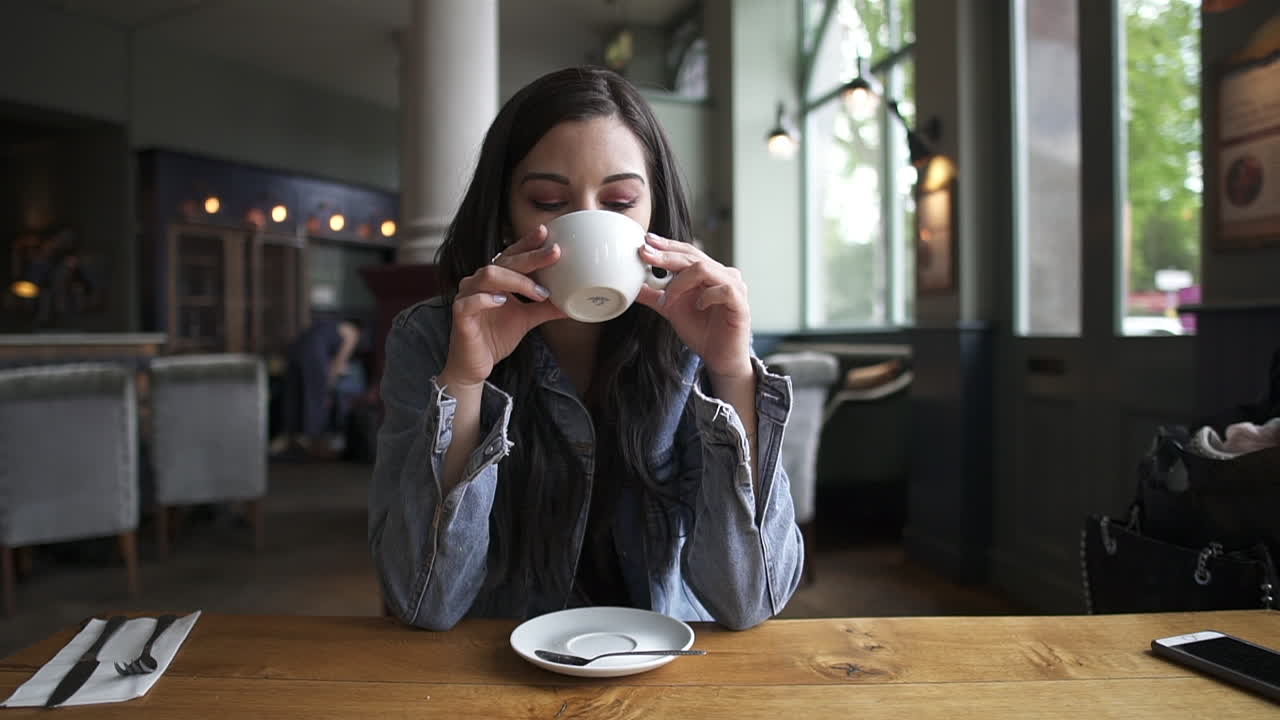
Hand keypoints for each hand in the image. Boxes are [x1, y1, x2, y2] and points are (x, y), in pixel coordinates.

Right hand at [441, 225, 564, 387]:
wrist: (475, 365)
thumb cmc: (495, 337)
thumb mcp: (526, 320)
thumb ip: (546, 308)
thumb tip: (572, 302)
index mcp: (495, 280)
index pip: (511, 255)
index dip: (527, 243)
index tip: (547, 232)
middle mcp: (479, 282)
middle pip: (505, 261)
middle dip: (531, 256)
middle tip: (555, 253)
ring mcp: (467, 296)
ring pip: (488, 275)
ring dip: (517, 281)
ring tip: (539, 292)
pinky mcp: (459, 315)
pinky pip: (469, 301)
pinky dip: (487, 299)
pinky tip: (503, 302)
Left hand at [636, 233, 752, 379]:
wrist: (719, 357)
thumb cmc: (701, 331)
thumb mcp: (671, 310)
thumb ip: (654, 296)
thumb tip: (632, 286)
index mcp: (708, 272)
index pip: (686, 252)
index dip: (667, 245)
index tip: (646, 242)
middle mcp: (722, 274)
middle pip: (693, 256)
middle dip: (666, 255)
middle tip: (645, 254)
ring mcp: (734, 286)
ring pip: (705, 268)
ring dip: (681, 282)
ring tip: (668, 299)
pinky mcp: (741, 302)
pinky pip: (723, 289)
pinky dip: (706, 296)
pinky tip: (699, 306)